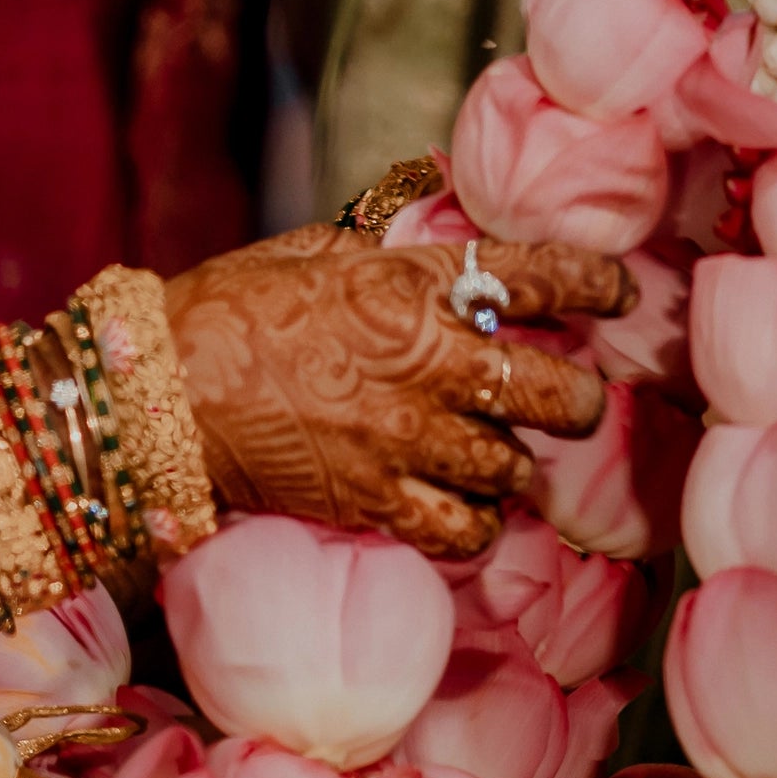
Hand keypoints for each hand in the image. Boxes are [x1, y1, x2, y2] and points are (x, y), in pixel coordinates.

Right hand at [164, 226, 622, 556]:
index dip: (596, 281)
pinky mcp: (375, 502)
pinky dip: (474, 522)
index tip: (619, 289)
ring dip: (517, 466)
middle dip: (578, 398)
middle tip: (575, 400)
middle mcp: (423, 362)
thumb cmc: (225, 313)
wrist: (156, 395)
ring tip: (500, 459)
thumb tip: (435, 249)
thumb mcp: (312, 254)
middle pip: (555, 390)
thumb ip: (385, 258)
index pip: (535, 272)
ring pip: (517, 469)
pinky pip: (464, 528)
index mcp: (407, 284)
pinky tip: (462, 508)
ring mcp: (404, 440)